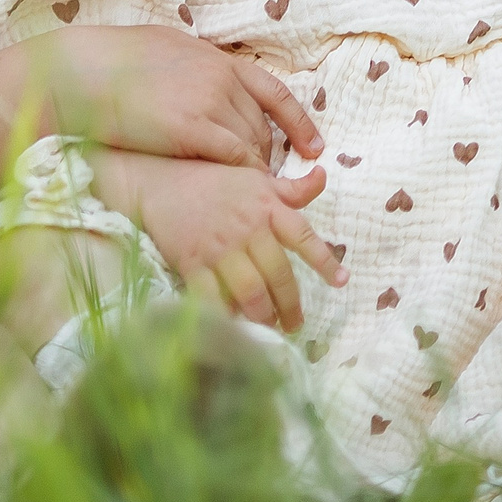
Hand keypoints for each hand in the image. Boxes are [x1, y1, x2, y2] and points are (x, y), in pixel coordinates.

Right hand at [0, 25, 323, 169]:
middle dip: (269, 154)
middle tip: (269, 181)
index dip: (298, 122)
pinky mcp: (193, 128)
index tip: (314, 146)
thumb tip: (200, 75)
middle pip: (262, 125)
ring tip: (253, 194)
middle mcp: (220, 77)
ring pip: (251, 144)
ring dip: (256, 169)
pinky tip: (242, 192)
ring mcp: (209, 101)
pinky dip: (244, 175)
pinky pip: (234, 157)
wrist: (81, 72)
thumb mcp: (161, 49)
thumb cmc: (108, 62)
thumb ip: (191, 65)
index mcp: (214, 58)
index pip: (273, 91)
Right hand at [87, 151, 348, 331]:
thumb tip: (324, 174)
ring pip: (250, 292)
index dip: (325, 261)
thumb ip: (292, 188)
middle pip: (279, 275)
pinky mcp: (192, 262)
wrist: (159, 181)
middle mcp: (248, 229)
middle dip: (290, 305)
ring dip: (264, 316)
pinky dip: (225, 315)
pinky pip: (213, 297)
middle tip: (295, 323)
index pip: (304, 237)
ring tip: (270, 328)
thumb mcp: (256, 177)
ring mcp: (219, 248)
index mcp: (267, 207)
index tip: (342, 282)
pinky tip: (234, 326)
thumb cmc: (212, 180)